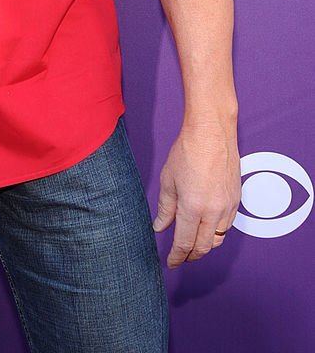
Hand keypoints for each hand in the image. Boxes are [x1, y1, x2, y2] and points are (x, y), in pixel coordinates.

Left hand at [153, 122, 240, 268]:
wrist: (212, 133)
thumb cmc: (187, 152)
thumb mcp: (168, 180)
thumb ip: (166, 208)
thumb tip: (160, 228)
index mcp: (193, 208)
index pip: (185, 243)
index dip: (177, 256)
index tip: (170, 263)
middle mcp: (213, 211)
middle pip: (204, 246)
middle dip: (191, 255)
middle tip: (181, 258)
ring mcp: (228, 206)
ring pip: (218, 238)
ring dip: (205, 245)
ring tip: (193, 245)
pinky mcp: (237, 199)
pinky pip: (227, 224)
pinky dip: (216, 231)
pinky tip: (207, 227)